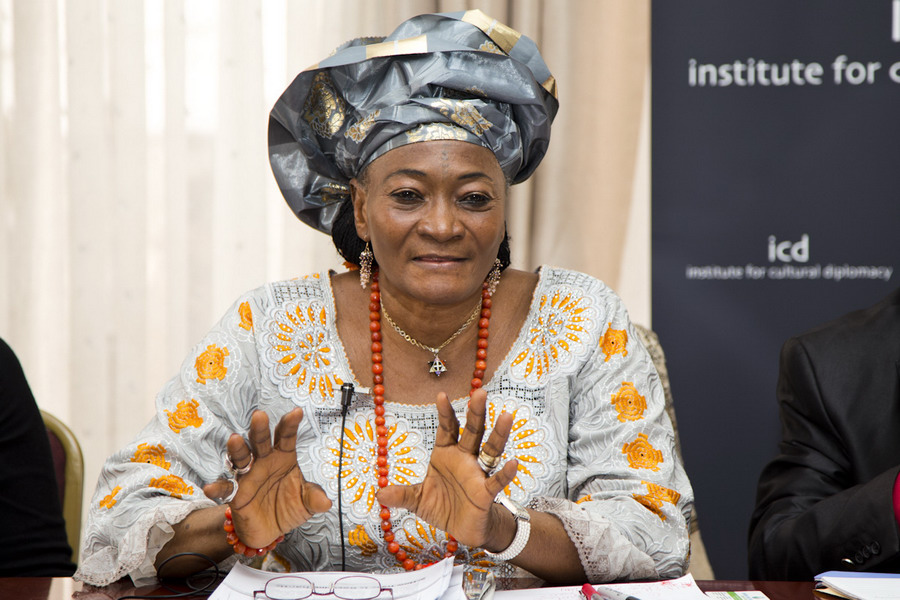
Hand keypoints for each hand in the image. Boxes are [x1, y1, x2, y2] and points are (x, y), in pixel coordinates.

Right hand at [204, 408, 331, 547]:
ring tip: (234, 439)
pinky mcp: (235, 493)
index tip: (296, 412)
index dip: (290, 425)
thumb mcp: (306, 503)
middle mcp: (264, 462)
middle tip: (260, 416)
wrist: (271, 530)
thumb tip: (325, 501)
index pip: (286, 438)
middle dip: (260, 429)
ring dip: (237, 449)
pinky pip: (225, 489)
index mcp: (283, 458)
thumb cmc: (288, 507)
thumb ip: (314, 498)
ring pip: (241, 458)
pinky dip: (217, 488)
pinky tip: (210, 488)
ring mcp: (248, 476)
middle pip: (261, 442)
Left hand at [376, 388, 517, 548]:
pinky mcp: (485, 493)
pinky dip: (505, 473)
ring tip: (506, 416)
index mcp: (446, 454)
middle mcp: (464, 459)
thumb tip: (379, 494)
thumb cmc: (443, 507)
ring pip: (490, 450)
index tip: (442, 395)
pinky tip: (513, 463)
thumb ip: (402, 495)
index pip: (447, 429)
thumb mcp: (418, 500)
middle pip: (472, 431)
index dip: (445, 413)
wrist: (463, 529)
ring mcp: (477, 474)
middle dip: (476, 413)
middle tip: (481, 392)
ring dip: (498, 434)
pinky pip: (496, 481)